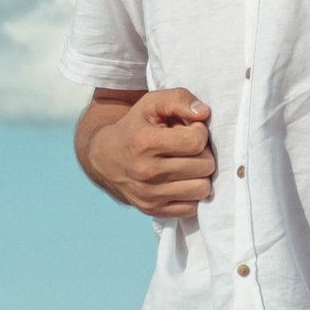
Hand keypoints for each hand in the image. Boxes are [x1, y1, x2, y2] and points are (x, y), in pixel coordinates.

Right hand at [85, 88, 216, 218]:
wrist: (104, 158)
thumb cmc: (135, 127)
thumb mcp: (151, 104)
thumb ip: (179, 99)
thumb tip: (204, 112)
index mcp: (146, 142)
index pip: (196, 142)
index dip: (199, 133)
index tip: (189, 131)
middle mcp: (147, 171)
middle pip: (204, 166)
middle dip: (203, 154)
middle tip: (188, 149)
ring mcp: (149, 194)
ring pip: (202, 189)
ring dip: (200, 176)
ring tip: (187, 165)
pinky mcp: (152, 210)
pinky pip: (192, 208)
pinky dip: (191, 194)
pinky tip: (181, 181)